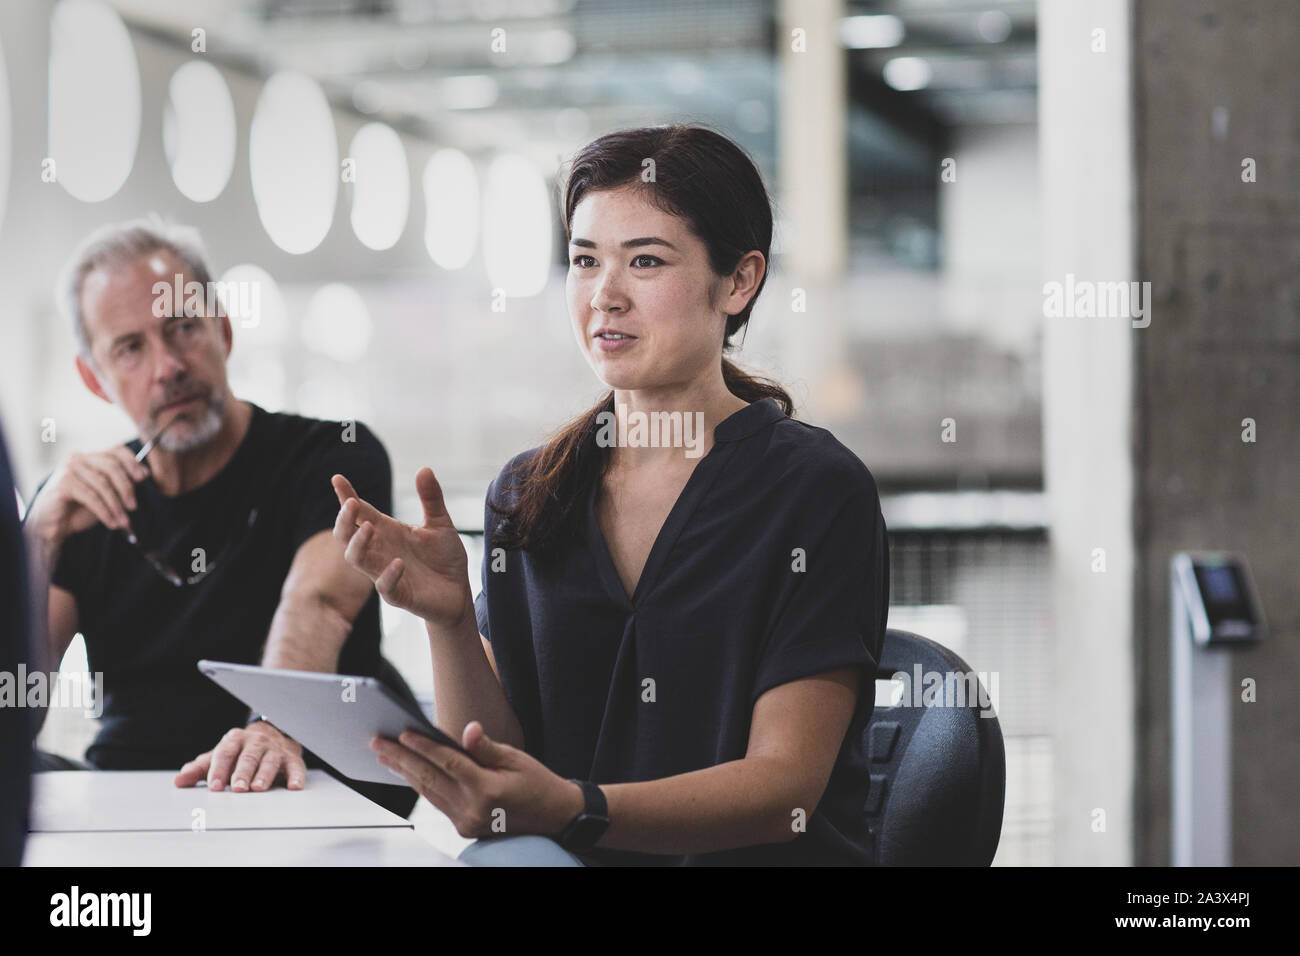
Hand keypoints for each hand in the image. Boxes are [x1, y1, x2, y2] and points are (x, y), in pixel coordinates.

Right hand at [25, 445, 149, 547]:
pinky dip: (105, 511)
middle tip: (133, 507)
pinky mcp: (63, 484)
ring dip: (116, 505)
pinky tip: (111, 522)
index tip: (142, 478)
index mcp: (90, 457)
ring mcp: (69, 469)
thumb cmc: (80, 508)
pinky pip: (91, 496)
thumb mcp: (105, 494)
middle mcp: (78, 459)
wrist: (53, 525)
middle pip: (112, 467)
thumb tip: (144, 473)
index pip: (116, 450)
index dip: (132, 462)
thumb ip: (121, 483)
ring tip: (123, 521)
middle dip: (126, 488)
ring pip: (102, 484)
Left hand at [173, 722, 306, 792]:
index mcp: (235, 740)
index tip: (214, 786)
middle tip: (237, 788)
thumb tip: (179, 781)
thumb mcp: (220, 756)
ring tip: (258, 788)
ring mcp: (275, 749)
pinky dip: (296, 776)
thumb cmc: (241, 752)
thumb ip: (200, 769)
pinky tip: (294, 786)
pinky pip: (296, 767)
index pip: (225, 753)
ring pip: (270, 760)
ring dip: (265, 774)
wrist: (273, 736)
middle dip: (243, 772)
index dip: (219, 769)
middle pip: (249, 756)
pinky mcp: (292, 759)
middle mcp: (256, 742)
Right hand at [331, 469, 471, 629]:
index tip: (337, 479)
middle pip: (346, 535)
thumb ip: (431, 498)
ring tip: (368, 527)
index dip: (346, 496)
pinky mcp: (399, 595)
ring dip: (358, 543)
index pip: (360, 513)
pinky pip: (385, 587)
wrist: (459, 592)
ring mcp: (385, 573)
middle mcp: (380, 551)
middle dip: (344, 520)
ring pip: (356, 559)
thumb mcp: (440, 523)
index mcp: (387, 532)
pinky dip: (388, 575)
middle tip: (352, 504)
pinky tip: (398, 563)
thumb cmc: (445, 558)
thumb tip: (424, 468)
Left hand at [372, 721, 583, 840]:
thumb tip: (468, 730)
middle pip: (429, 778)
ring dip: (404, 773)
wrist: (554, 817)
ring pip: (428, 793)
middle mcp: (473, 809)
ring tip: (385, 755)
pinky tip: (408, 773)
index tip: (403, 732)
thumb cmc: (537, 783)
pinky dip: (420, 786)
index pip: (448, 762)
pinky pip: (436, 803)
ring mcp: (466, 822)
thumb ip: (486, 747)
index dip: (424, 746)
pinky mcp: (464, 828)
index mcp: (487, 789)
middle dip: (400, 759)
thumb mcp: (516, 759)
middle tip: (378, 742)